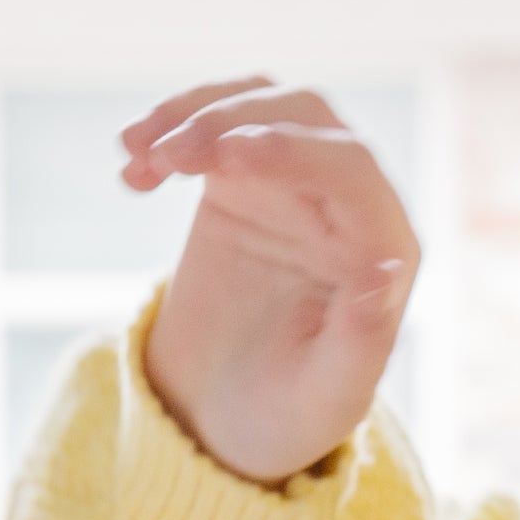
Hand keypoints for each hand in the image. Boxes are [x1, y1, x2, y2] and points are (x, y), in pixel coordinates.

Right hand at [123, 77, 419, 482]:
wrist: (232, 416)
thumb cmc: (291, 416)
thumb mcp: (327, 398)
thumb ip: (361, 342)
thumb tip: (387, 269)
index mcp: (386, 249)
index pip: (351, 170)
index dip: (292, 151)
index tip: (225, 159)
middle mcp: (350, 204)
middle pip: (304, 117)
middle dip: (235, 122)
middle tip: (170, 156)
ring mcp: (296, 183)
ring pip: (258, 104)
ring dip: (195, 114)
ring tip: (140, 154)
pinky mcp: (245, 177)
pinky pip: (215, 121)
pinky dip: (172, 127)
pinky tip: (133, 166)